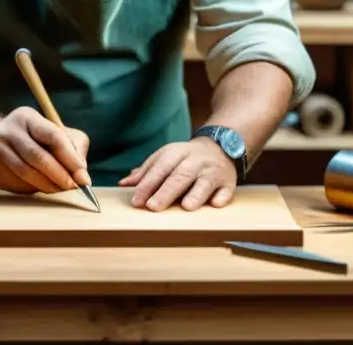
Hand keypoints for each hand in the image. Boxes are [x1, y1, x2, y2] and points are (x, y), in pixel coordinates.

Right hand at [0, 106, 90, 193]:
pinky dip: (33, 190)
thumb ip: (73, 147)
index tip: (83, 175)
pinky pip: (16, 185)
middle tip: (74, 187)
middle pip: (39, 157)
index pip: (53, 135)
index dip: (70, 157)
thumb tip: (82, 174)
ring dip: (48, 186)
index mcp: (26, 117)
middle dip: (60, 175)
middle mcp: (7, 131)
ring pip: (27, 174)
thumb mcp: (52, 132)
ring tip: (60, 190)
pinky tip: (39, 188)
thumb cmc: (31, 139)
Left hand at [118, 138, 236, 211]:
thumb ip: (146, 172)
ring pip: (205, 182)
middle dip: (166, 191)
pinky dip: (221, 197)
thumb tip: (124, 184)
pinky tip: (215, 204)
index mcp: (177, 153)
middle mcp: (196, 161)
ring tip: (187, 207)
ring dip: (196, 194)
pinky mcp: (229, 182)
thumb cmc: (186, 158)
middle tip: (153, 207)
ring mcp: (213, 171)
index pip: (160, 168)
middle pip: (181, 175)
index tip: (137, 201)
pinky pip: (227, 190)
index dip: (148, 184)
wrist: (220, 146)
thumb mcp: (166, 158)